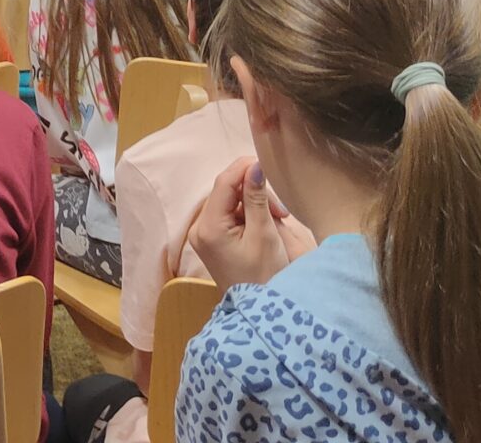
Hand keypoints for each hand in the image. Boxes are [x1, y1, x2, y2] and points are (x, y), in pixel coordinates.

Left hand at [186, 156, 310, 289]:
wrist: (260, 312)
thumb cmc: (265, 276)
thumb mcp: (264, 234)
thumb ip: (256, 198)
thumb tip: (254, 166)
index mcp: (208, 227)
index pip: (223, 182)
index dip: (245, 169)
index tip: (269, 167)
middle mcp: (199, 228)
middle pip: (226, 190)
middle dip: (254, 191)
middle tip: (281, 211)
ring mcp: (204, 234)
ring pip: (230, 201)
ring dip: (255, 203)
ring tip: (278, 220)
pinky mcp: (212, 239)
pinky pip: (230, 214)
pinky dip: (250, 214)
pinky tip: (267, 224)